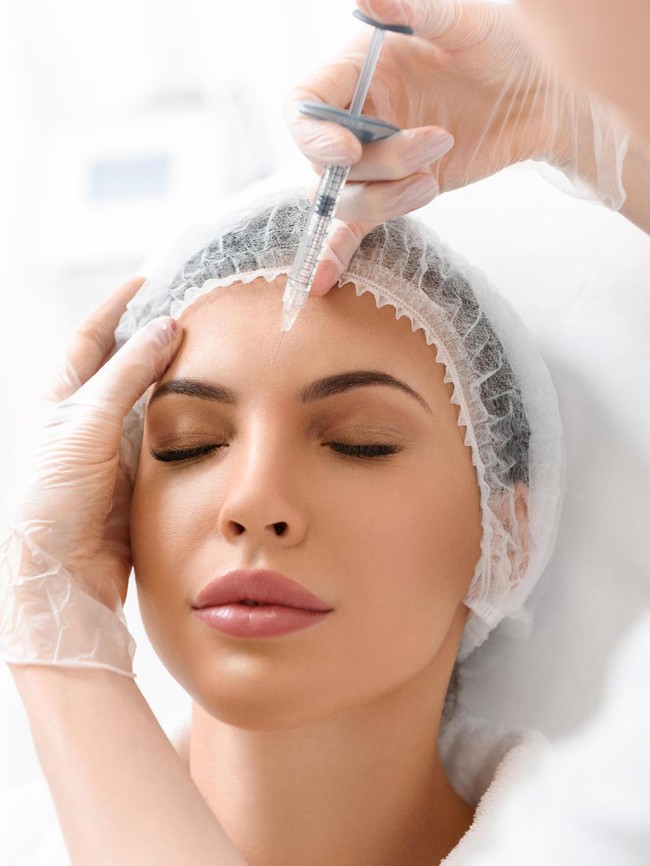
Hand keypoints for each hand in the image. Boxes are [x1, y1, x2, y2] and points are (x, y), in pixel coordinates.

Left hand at [0, 277, 182, 676]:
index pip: (92, 336)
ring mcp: (110, 446)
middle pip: (124, 364)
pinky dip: (185, 418)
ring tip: (209, 353)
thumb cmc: (53, 494)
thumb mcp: (85, 423)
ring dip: (174, 378)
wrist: (62, 569)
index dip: (118, 306)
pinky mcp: (135, 474)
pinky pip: (164, 435)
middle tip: (193, 314)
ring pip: (148, 399)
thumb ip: (126, 374)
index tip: (150, 280)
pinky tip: (209, 407)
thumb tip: (164, 329)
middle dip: (155, 338)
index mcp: (59, 396)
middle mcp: (84, 416)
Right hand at [287, 0, 627, 293]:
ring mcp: (376, 160)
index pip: (305, 105)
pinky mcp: (395, 193)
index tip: (350, 151)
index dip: (314, 135)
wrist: (541, 96)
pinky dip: (337, 254)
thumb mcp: (462, 20)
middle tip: (438, 143)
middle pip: (327, 161)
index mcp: (358, 69)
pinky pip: (355, 230)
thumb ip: (414, 7)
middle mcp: (358, 117)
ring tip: (436, 177)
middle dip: (379, 165)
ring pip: (349, 198)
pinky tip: (320, 283)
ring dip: (388, 199)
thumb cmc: (503, 46)